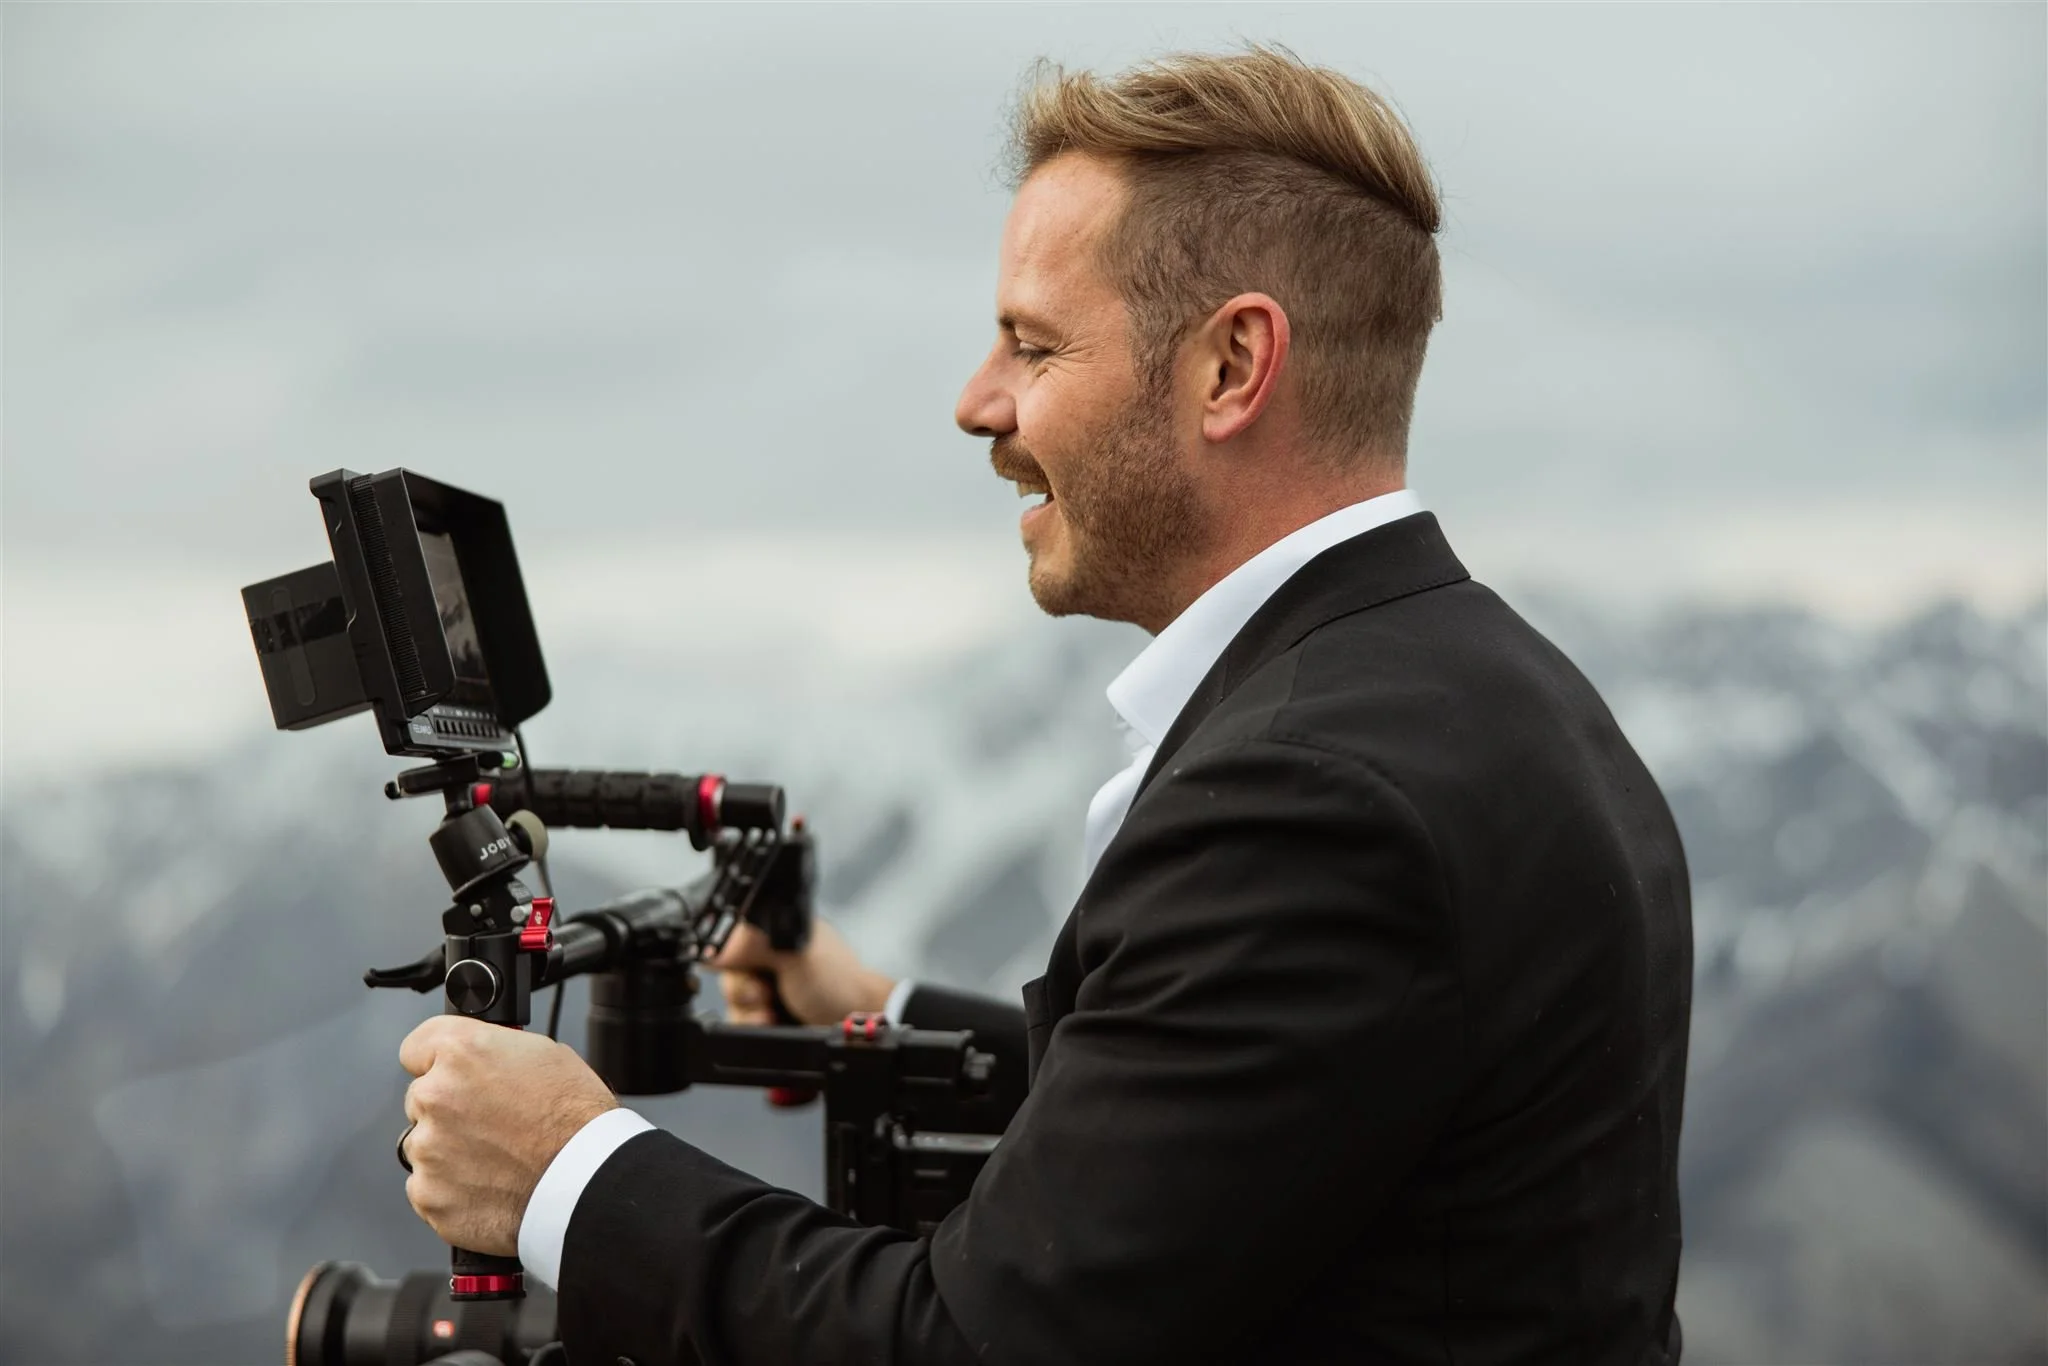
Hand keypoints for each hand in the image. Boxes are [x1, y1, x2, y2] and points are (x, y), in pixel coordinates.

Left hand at [398, 1014, 618, 1254]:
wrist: (586, 1183)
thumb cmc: (576, 1120)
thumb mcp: (545, 1056)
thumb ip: (494, 1055)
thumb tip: (482, 1062)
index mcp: (462, 1053)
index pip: (417, 1047)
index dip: (436, 1061)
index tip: (450, 1073)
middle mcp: (435, 1096)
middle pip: (422, 1099)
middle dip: (449, 1110)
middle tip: (491, 1126)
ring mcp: (427, 1149)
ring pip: (425, 1146)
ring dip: (449, 1152)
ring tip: (498, 1162)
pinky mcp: (428, 1195)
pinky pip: (428, 1188)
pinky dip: (452, 1191)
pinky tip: (490, 1188)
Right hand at [710, 919, 894, 1025]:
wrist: (855, 1022)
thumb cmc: (838, 981)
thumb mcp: (794, 955)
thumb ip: (753, 947)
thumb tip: (713, 949)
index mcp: (772, 933)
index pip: (729, 941)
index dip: (731, 960)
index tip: (750, 972)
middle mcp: (766, 958)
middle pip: (727, 975)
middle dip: (743, 991)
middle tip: (766, 995)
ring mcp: (766, 988)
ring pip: (732, 1002)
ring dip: (748, 1013)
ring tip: (772, 1013)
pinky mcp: (765, 1014)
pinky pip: (739, 1022)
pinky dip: (751, 1026)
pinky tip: (771, 1023)